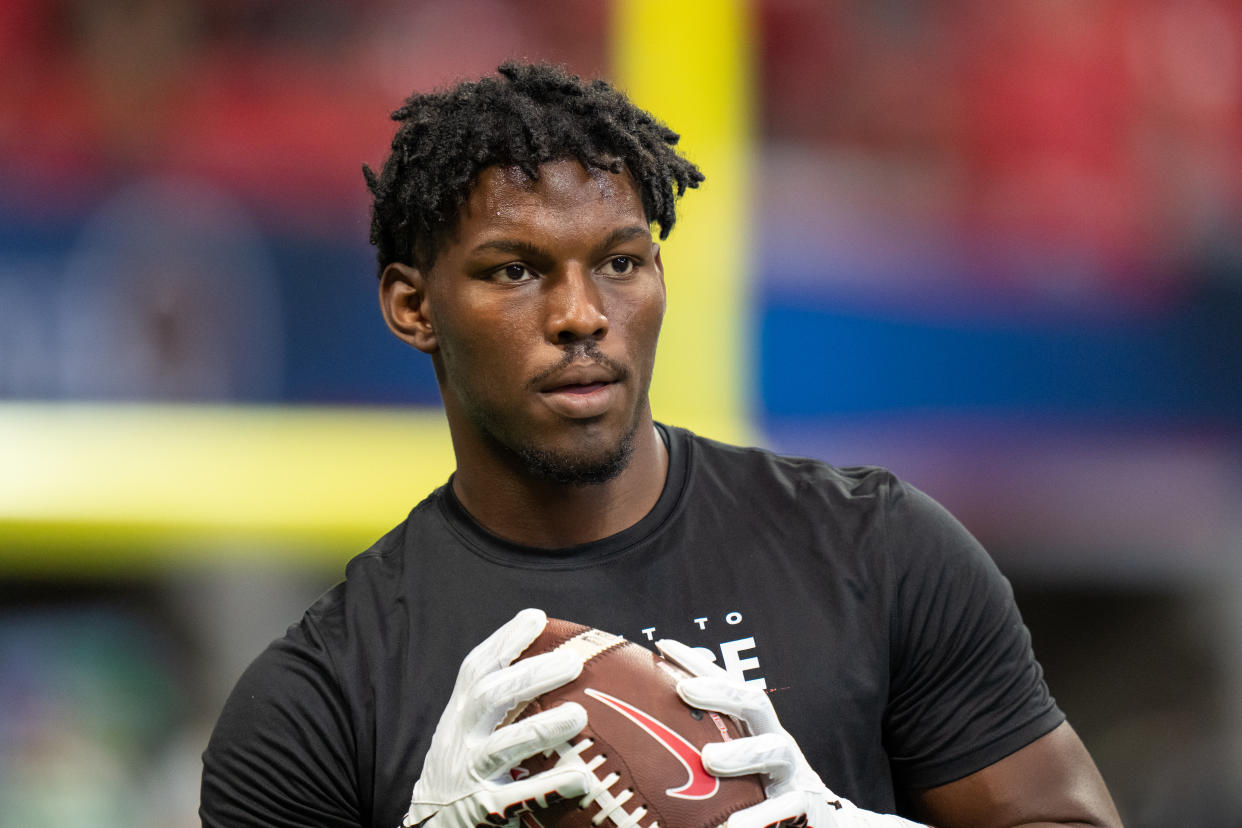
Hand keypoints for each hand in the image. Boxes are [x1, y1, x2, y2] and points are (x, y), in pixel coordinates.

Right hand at [403, 609, 591, 827]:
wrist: (431, 827)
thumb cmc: (465, 768)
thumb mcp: (469, 729)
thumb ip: (501, 702)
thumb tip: (558, 663)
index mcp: (459, 714)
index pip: (476, 669)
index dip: (504, 640)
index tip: (535, 618)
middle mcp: (459, 739)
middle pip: (490, 698)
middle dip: (530, 676)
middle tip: (572, 662)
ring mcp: (468, 774)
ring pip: (501, 747)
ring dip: (541, 728)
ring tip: (578, 715)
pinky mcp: (482, 810)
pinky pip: (517, 798)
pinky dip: (550, 787)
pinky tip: (582, 779)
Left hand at [656, 639, 923, 827]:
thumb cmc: (768, 800)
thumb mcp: (739, 774)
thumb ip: (707, 757)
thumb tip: (648, 748)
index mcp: (757, 733)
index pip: (728, 688)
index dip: (698, 664)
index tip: (662, 645)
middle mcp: (777, 745)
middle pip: (754, 703)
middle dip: (720, 690)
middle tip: (684, 689)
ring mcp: (795, 774)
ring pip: (775, 749)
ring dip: (742, 751)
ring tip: (710, 757)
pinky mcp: (808, 809)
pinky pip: (786, 808)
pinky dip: (759, 816)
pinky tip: (731, 826)